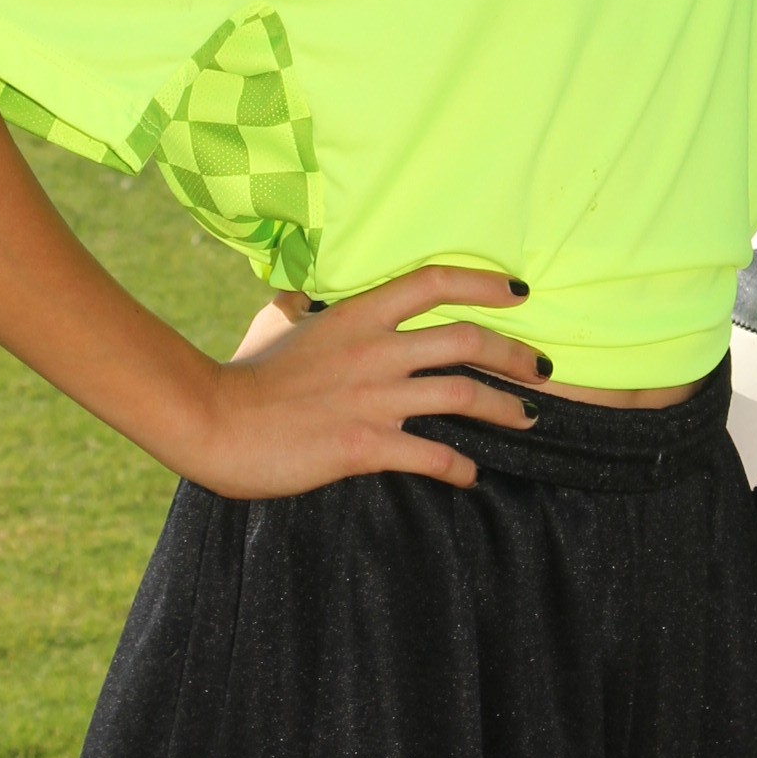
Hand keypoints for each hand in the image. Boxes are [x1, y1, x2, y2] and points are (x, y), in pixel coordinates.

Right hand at [177, 265, 548, 501]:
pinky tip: (470, 475)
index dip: (484, 283)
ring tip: (527, 420)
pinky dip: (461, 467)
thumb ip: (302, 309)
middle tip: (542, 370)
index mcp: (357, 314)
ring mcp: (373, 398)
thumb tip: (303, 300)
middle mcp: (375, 350)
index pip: (433, 282)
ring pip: (462, 395)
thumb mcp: (277, 323)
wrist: (215, 421)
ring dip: (505, 409)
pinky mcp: (365, 445)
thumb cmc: (245, 373)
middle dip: (515, 355)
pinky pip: (432, 455)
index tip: (519, 293)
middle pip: (466, 340)